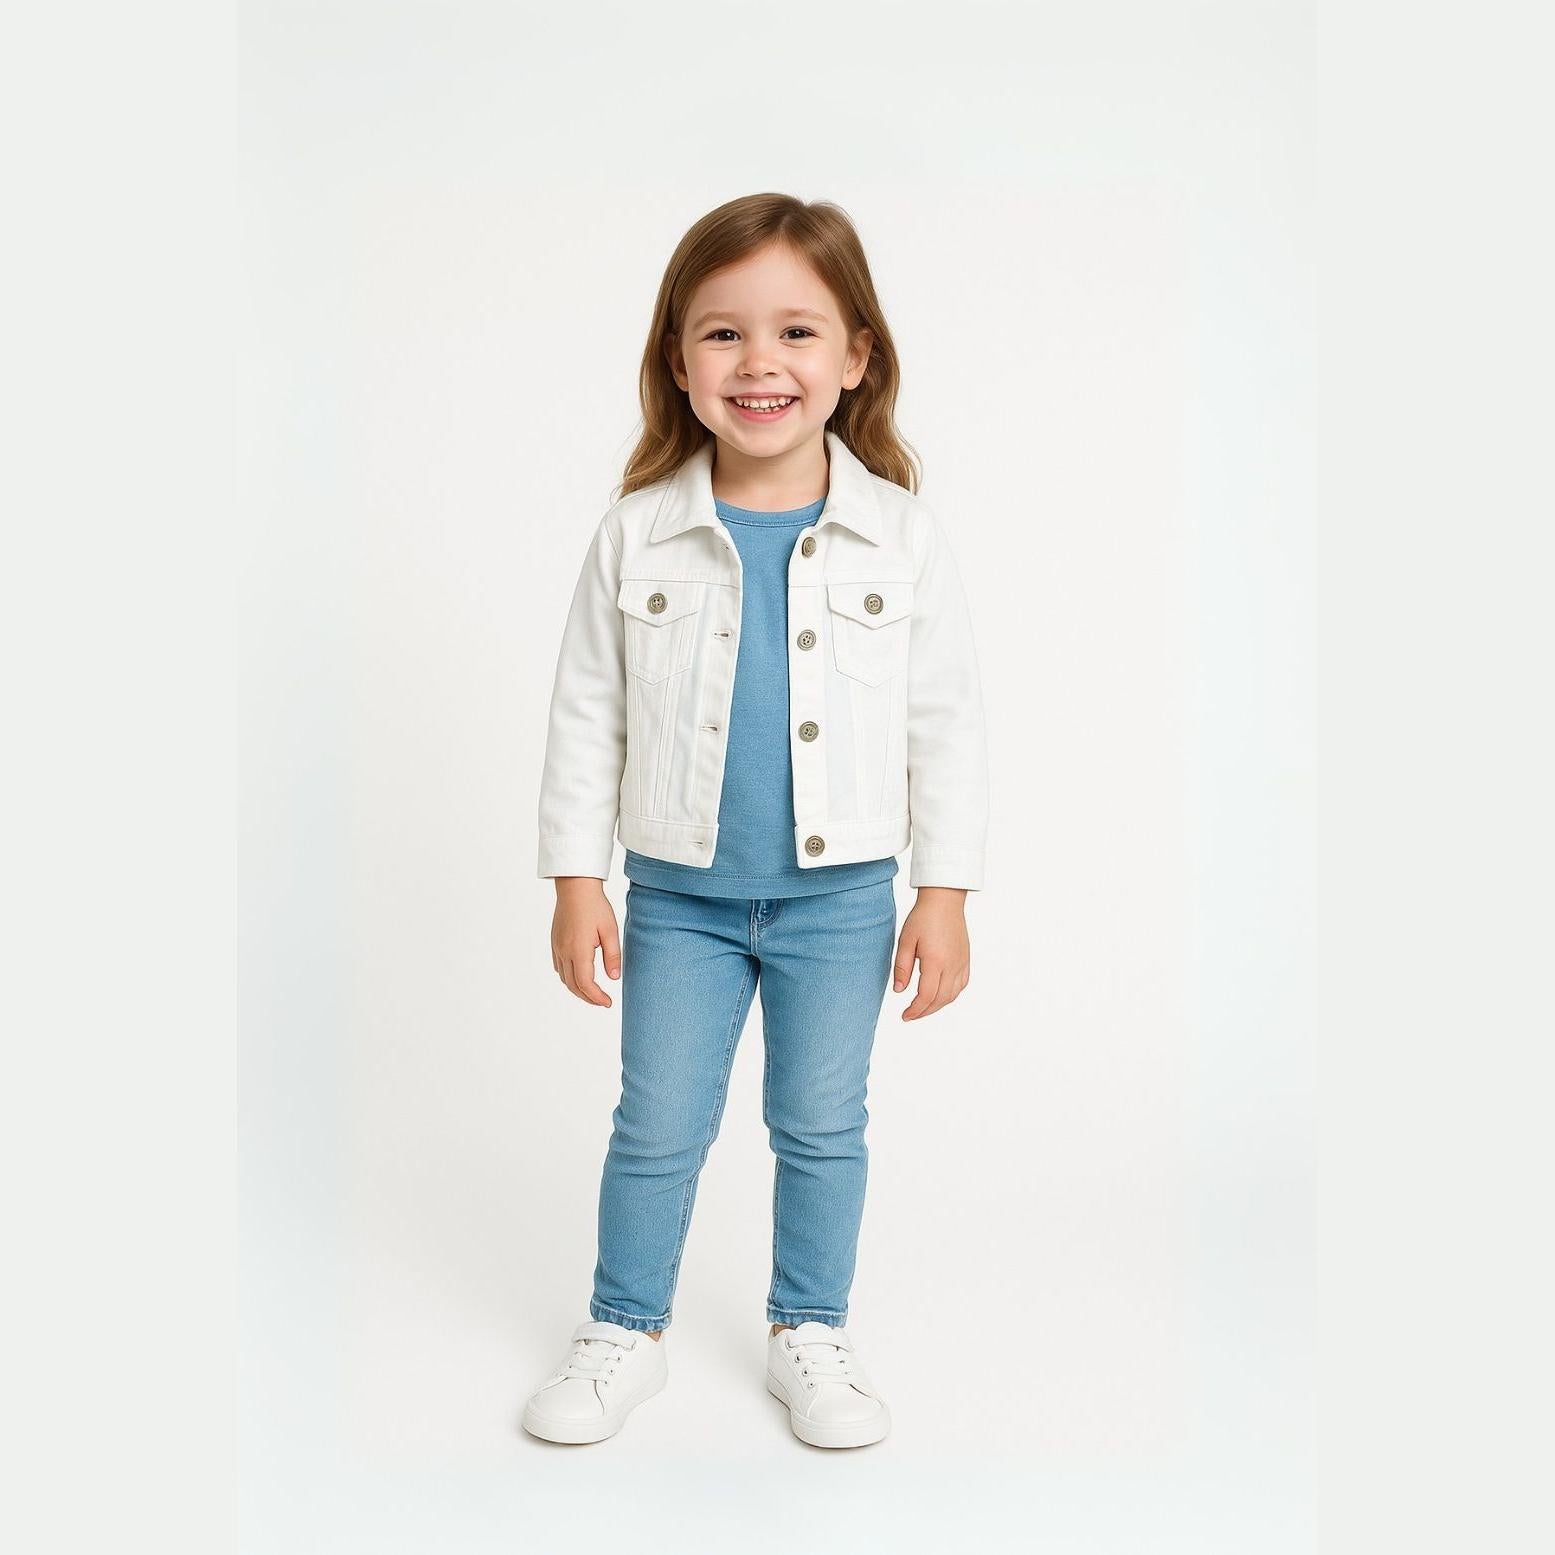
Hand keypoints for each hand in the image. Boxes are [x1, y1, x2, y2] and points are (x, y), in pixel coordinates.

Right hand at [550, 877, 621, 1006]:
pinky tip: (579, 975)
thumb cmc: (595, 906)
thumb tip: (614, 978)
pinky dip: (569, 977)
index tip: (608, 1003)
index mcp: (579, 950)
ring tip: (593, 992)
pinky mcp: (555, 942)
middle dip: (588, 997)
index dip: (596, 997)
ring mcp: (557, 947)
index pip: (585, 984)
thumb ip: (612, 956)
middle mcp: (564, 951)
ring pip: (564, 978)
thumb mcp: (610, 930)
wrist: (575, 887)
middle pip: (573, 985)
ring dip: (578, 989)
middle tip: (603, 1002)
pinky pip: (559, 967)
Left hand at [892, 887, 970, 1019]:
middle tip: (911, 1015)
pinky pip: (962, 985)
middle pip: (940, 1000)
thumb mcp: (905, 941)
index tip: (905, 1016)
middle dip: (924, 1012)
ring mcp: (961, 963)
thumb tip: (899, 991)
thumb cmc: (923, 917)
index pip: (926, 996)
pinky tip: (940, 995)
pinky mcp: (966, 959)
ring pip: (952, 995)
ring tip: (923, 1008)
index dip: (915, 1010)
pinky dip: (950, 995)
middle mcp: (952, 965)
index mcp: (935, 961)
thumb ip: (902, 967)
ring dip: (937, 1005)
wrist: (944, 900)